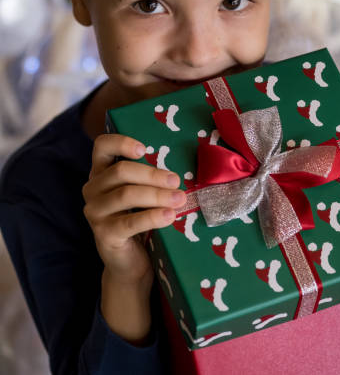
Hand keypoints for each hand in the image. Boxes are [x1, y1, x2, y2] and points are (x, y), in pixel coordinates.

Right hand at [82, 133, 185, 284]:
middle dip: (152, 175)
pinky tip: (170, 216)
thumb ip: (149, 178)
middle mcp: (92, 189)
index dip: (121, 143)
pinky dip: (153, 217)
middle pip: (121, 171)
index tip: (144, 149)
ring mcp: (95, 212)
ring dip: (157, 195)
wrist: (130, 262)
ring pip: (126, 194)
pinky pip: (130, 222)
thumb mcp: (141, 193)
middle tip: (176, 181)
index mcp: (100, 173)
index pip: (102, 146)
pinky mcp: (104, 234)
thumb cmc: (139, 219)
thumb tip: (177, 170)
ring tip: (179, 199)